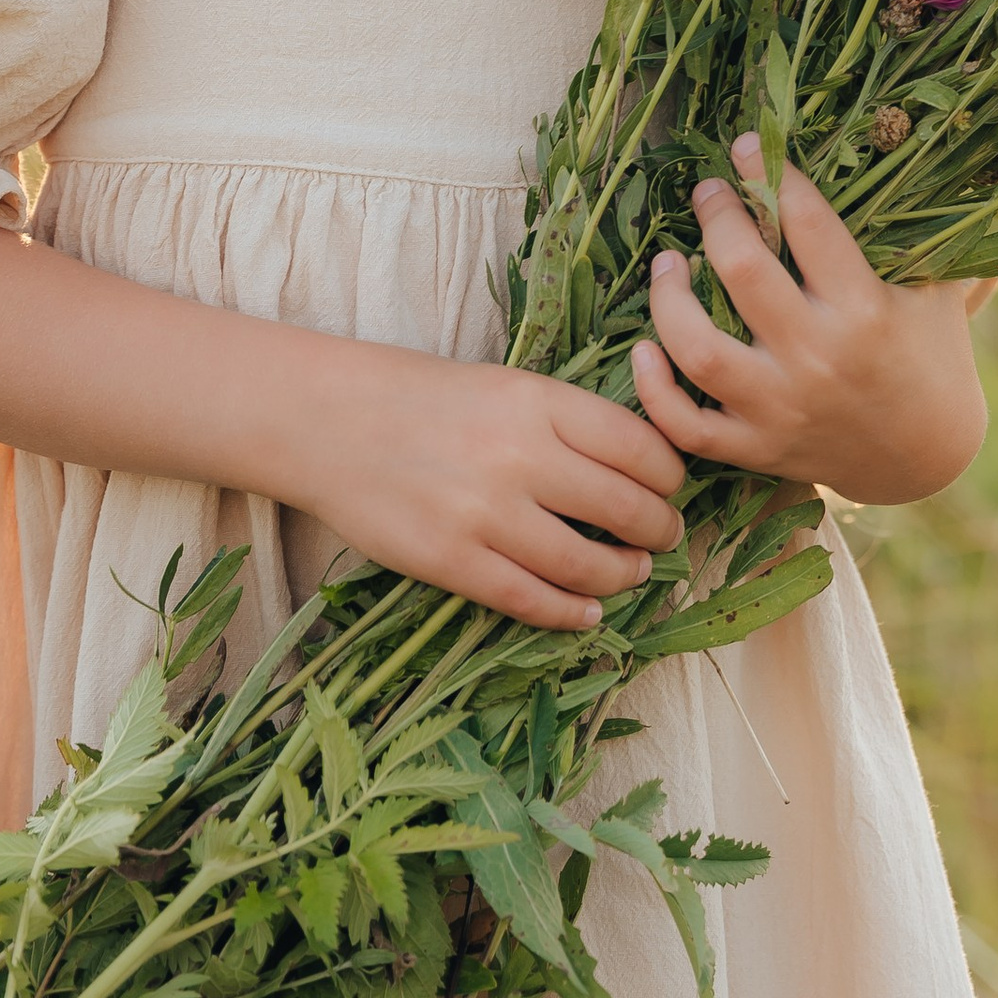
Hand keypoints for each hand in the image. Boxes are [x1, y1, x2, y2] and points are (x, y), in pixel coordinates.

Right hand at [297, 339, 686, 632]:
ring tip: (631, 572)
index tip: (670, 488)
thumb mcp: (504, 385)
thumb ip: (565, 421)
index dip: (670, 477)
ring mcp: (484, 514)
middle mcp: (520, 456)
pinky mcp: (451, 562)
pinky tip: (587, 612)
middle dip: (659, 530)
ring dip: (622, 575)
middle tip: (663, 537)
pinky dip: (570, 612)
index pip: (641, 447)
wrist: (327, 420)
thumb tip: (638, 466)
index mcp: (538, 401)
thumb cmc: (422, 397)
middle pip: (627, 508)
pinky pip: (530, 600)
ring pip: (586, 564)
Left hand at [632, 141, 990, 505]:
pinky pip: (686, 424)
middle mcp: (817, 358)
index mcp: (865, 310)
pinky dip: (654, 390)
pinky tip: (644, 347)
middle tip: (708, 192)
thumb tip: (921, 148)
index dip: (770, 173)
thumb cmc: (932, 356)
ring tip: (666, 261)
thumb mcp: (941, 291)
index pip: (806, 222)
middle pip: (742, 271)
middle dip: (717, 216)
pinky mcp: (756, 448)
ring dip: (668, 298)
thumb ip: (928, 232)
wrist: (926, 460)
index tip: (747, 145)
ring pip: (698, 349)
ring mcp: (781, 407)